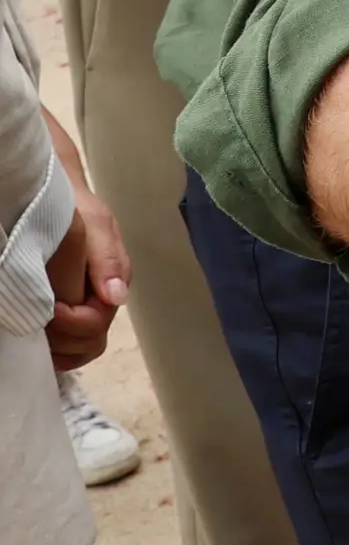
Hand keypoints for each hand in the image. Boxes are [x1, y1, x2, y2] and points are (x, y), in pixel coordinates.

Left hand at [40, 116, 122, 371]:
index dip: (73, 322)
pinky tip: (37, 338)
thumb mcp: (95, 226)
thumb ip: (107, 260)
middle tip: (36, 320)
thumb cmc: (77, 208)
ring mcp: (85, 307)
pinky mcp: (69, 310)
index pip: (97, 322)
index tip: (50, 307)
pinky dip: (54, 348)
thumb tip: (117, 297)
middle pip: (91, 342)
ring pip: (81, 348)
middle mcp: (102, 300)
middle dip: (64, 338)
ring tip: (34, 333)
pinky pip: (68, 344)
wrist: (58, 196)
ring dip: (58, 348)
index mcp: (113, 282)